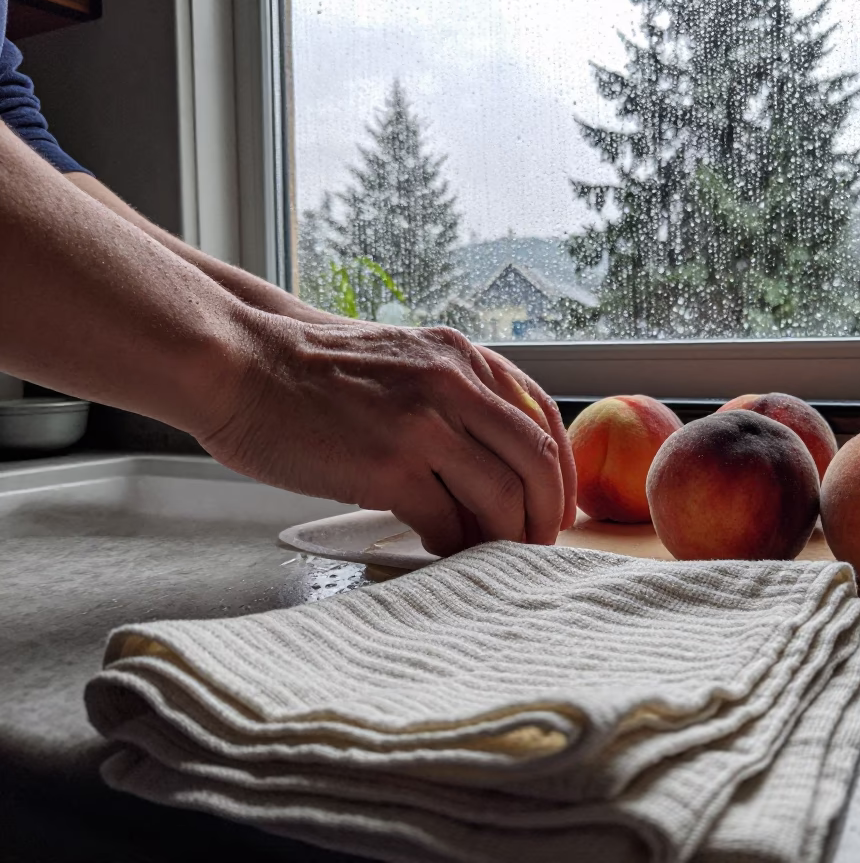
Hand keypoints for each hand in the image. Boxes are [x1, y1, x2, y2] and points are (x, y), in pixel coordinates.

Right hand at [198, 320, 576, 555]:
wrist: (243, 361)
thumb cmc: (315, 367)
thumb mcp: (405, 358)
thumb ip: (453, 395)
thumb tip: (491, 461)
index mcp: (463, 358)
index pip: (544, 418)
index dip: (562, 472)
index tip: (558, 506)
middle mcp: (454, 385)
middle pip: (537, 462)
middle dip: (546, 515)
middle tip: (538, 545)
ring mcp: (424, 425)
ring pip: (502, 497)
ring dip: (508, 537)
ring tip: (496, 556)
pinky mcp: (388, 466)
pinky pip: (446, 522)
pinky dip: (454, 546)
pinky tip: (443, 549)